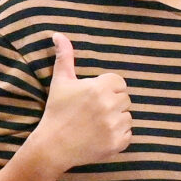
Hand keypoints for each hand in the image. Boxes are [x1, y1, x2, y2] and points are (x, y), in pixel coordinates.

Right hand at [25, 32, 130, 174]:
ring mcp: (115, 126)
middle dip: (112, 104)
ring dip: (116, 120)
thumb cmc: (56, 111)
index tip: (93, 98)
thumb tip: (58, 34)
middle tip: (93, 112)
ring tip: (96, 125)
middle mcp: (110, 105)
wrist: (53, 146)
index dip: (107, 89)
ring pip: (127, 117)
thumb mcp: (60, 82)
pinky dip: (118, 136)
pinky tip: (100, 136)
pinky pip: (128, 135)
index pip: (119, 82)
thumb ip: (65, 57)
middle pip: (124, 99)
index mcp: (99, 87)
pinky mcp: (118, 143)